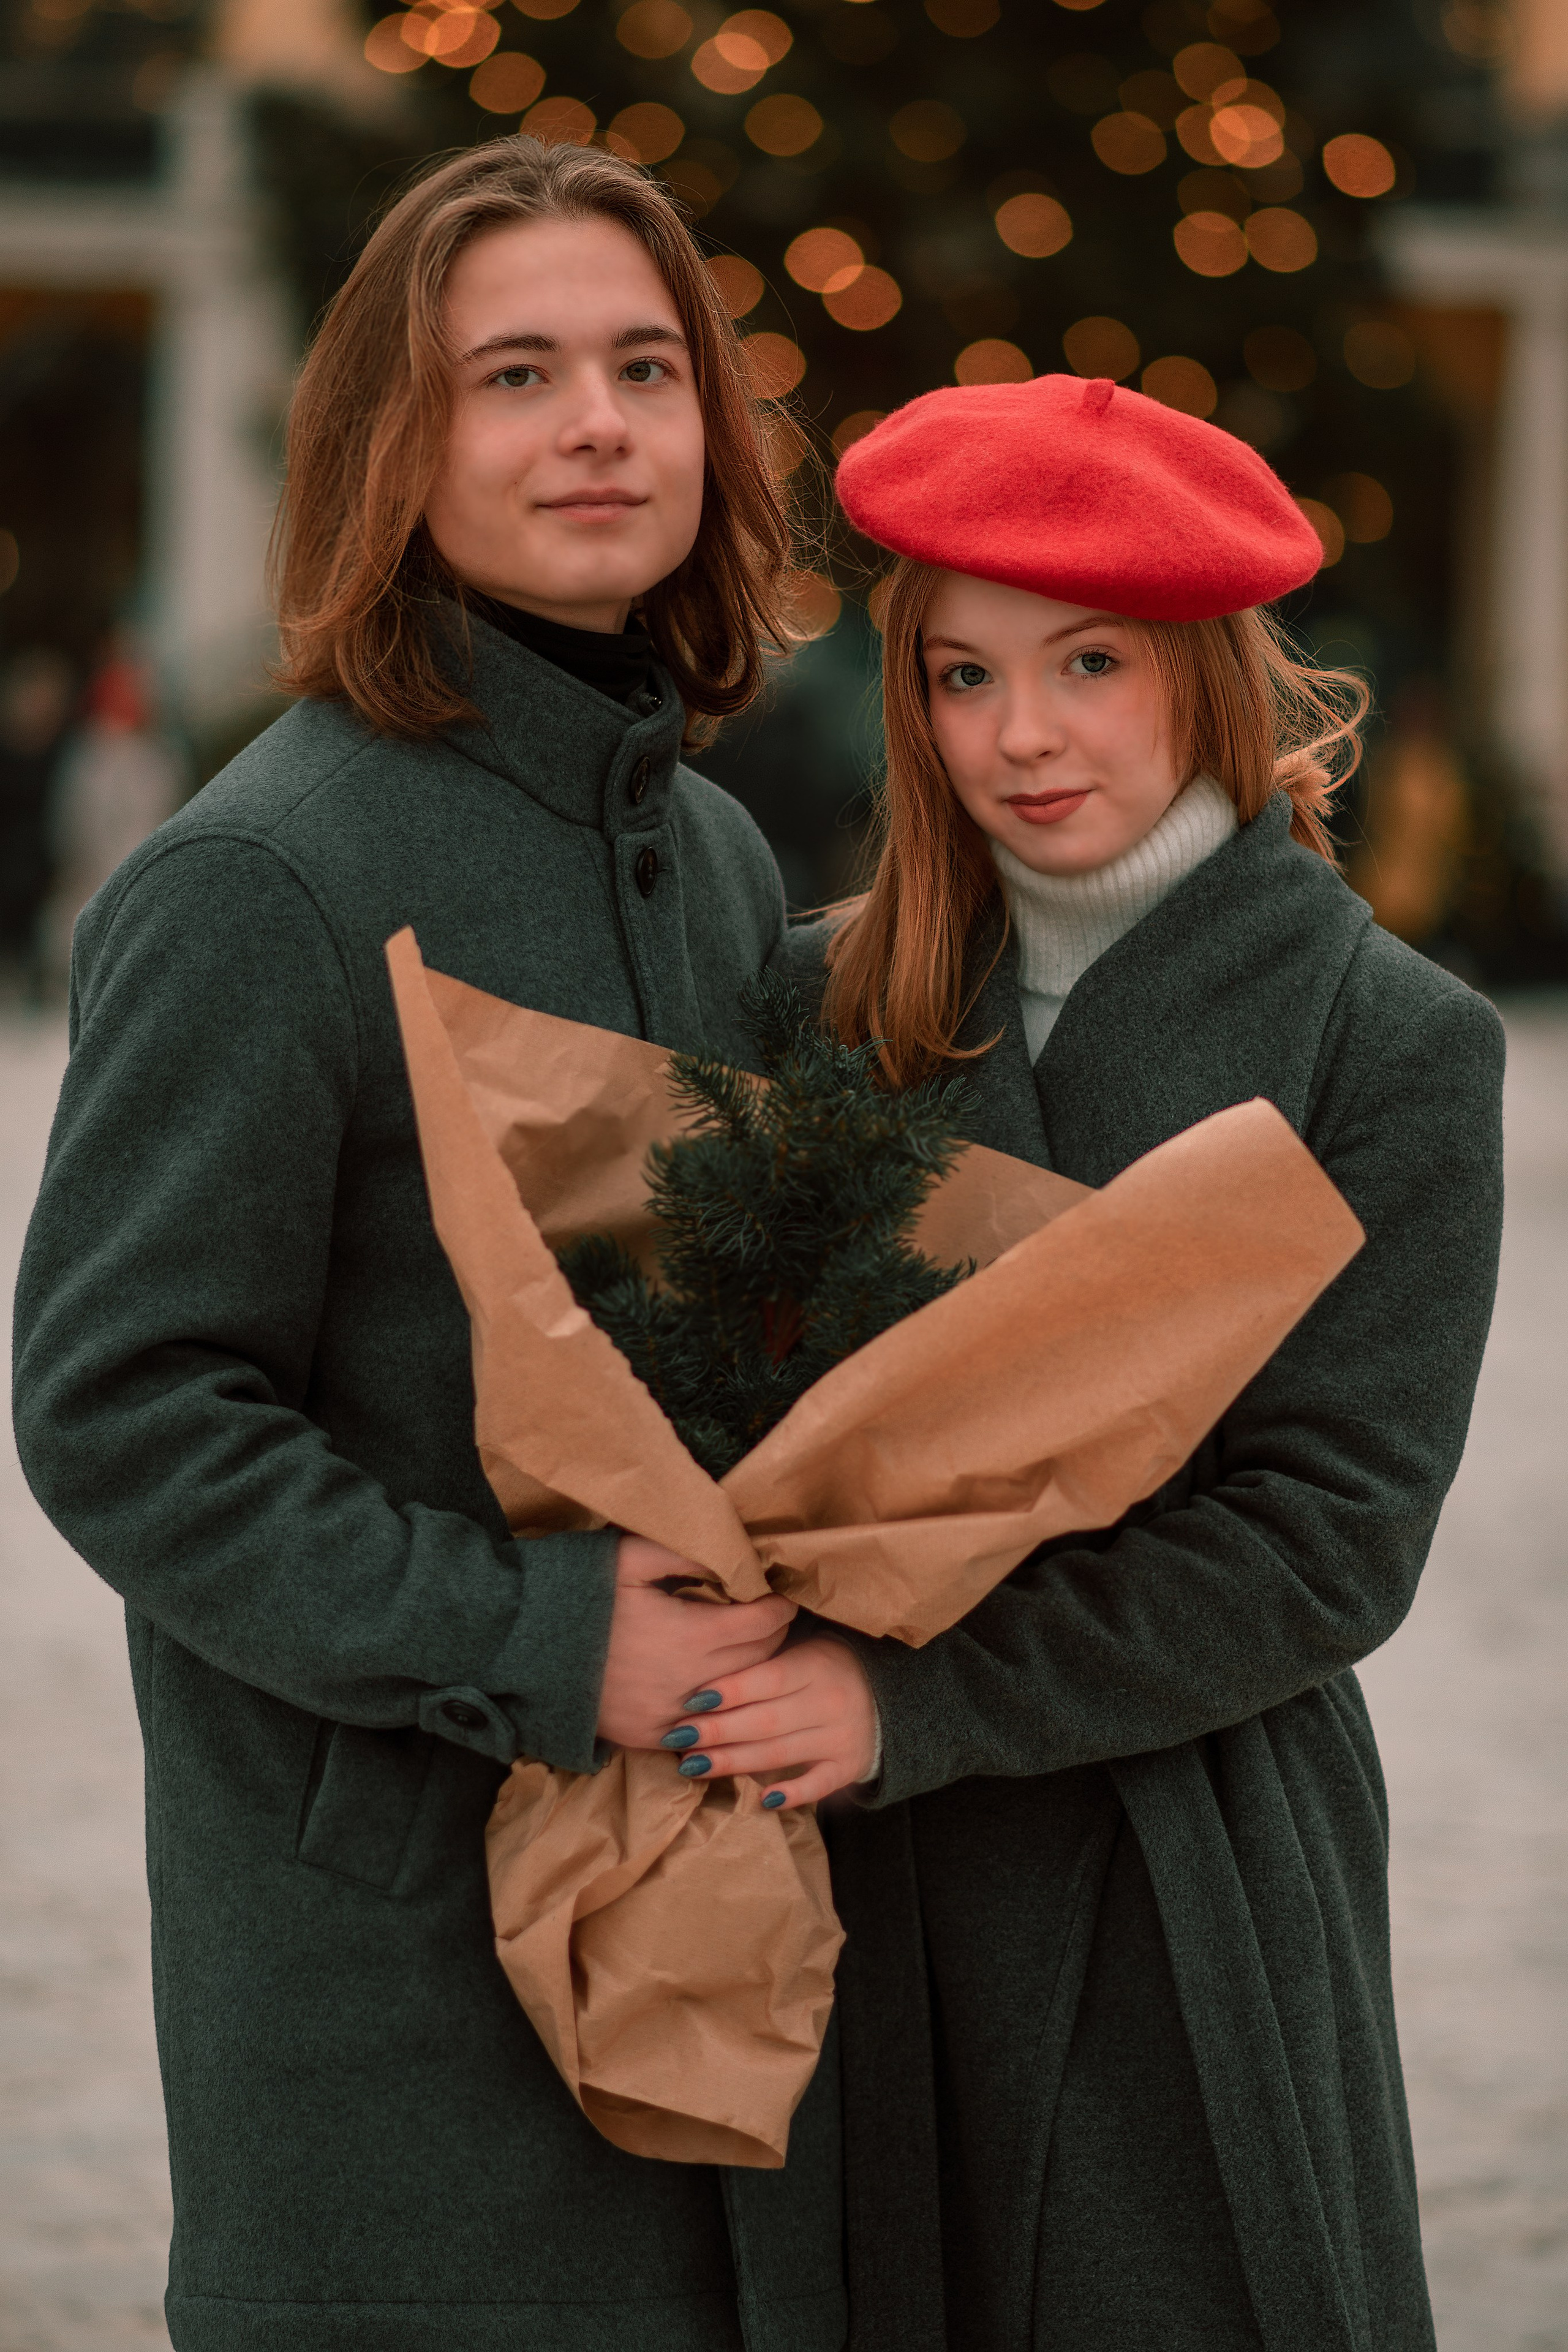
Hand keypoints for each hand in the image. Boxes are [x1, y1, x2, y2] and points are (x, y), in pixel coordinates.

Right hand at [596, 1536, 795, 1750]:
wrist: (522, 1647)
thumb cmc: (579, 1594)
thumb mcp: (631, 1557)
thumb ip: (688, 1555)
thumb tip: (734, 1555)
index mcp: (689, 1635)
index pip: (762, 1624)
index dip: (779, 1608)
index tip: (783, 1598)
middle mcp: (689, 1683)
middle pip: (758, 1662)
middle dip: (772, 1637)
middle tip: (771, 1619)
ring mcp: (669, 1716)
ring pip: (735, 1697)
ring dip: (747, 1673)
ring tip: (746, 1649)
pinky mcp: (648, 1737)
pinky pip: (701, 1725)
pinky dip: (714, 1706)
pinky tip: (711, 1684)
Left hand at [659, 1637, 877, 1810]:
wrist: (886, 1693)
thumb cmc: (824, 1667)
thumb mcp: (801, 1650)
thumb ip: (761, 1660)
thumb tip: (701, 1671)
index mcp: (813, 1665)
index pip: (766, 1679)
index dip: (728, 1690)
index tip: (691, 1699)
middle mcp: (828, 1701)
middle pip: (764, 1721)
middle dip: (717, 1731)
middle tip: (678, 1736)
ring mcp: (839, 1737)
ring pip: (780, 1753)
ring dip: (734, 1761)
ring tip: (693, 1765)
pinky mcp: (847, 1766)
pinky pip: (819, 1785)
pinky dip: (794, 1794)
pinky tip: (764, 1800)